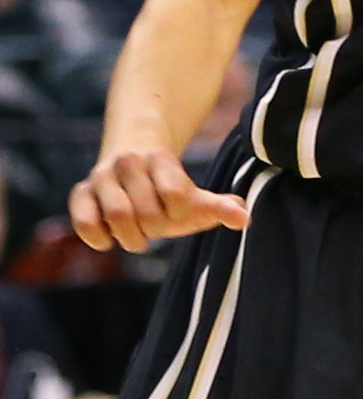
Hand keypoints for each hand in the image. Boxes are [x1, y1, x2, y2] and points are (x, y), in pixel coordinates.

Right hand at [70, 146, 249, 253]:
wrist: (133, 164)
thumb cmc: (168, 189)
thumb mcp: (194, 197)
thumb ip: (219, 207)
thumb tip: (245, 219)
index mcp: (162, 158)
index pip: (176, 193)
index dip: (181, 214)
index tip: (180, 216)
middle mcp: (129, 162)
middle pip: (145, 210)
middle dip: (155, 229)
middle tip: (157, 231)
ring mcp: (102, 176)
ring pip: (116, 215)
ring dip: (130, 236)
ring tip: (138, 239)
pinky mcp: (80, 193)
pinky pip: (85, 221)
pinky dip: (99, 238)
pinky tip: (110, 241)